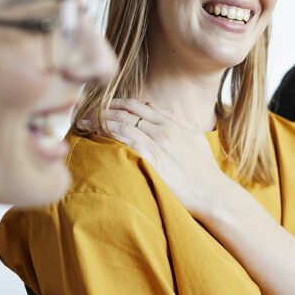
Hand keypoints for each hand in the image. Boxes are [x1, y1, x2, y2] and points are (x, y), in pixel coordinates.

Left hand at [92, 98, 229, 215]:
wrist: (211, 192)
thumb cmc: (204, 169)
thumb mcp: (194, 138)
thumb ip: (177, 121)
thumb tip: (160, 110)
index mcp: (172, 123)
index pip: (138, 105)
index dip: (116, 102)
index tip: (100, 105)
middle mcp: (163, 129)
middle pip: (126, 111)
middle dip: (102, 108)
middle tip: (84, 111)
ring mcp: (158, 143)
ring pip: (123, 123)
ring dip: (99, 119)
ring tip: (82, 121)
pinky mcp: (153, 159)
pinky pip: (126, 140)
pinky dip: (109, 133)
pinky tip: (96, 133)